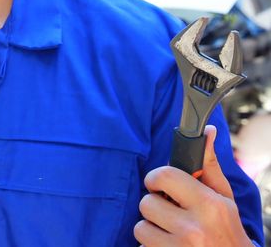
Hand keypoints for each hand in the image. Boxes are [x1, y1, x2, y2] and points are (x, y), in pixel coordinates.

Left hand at [134, 125, 251, 245]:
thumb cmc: (226, 229)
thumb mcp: (224, 198)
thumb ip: (208, 166)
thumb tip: (206, 131)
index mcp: (209, 205)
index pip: (164, 176)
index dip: (155, 179)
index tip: (159, 184)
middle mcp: (193, 228)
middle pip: (146, 203)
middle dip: (155, 206)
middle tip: (170, 212)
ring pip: (140, 227)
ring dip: (151, 228)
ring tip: (170, 231)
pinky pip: (141, 246)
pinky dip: (152, 246)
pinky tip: (170, 245)